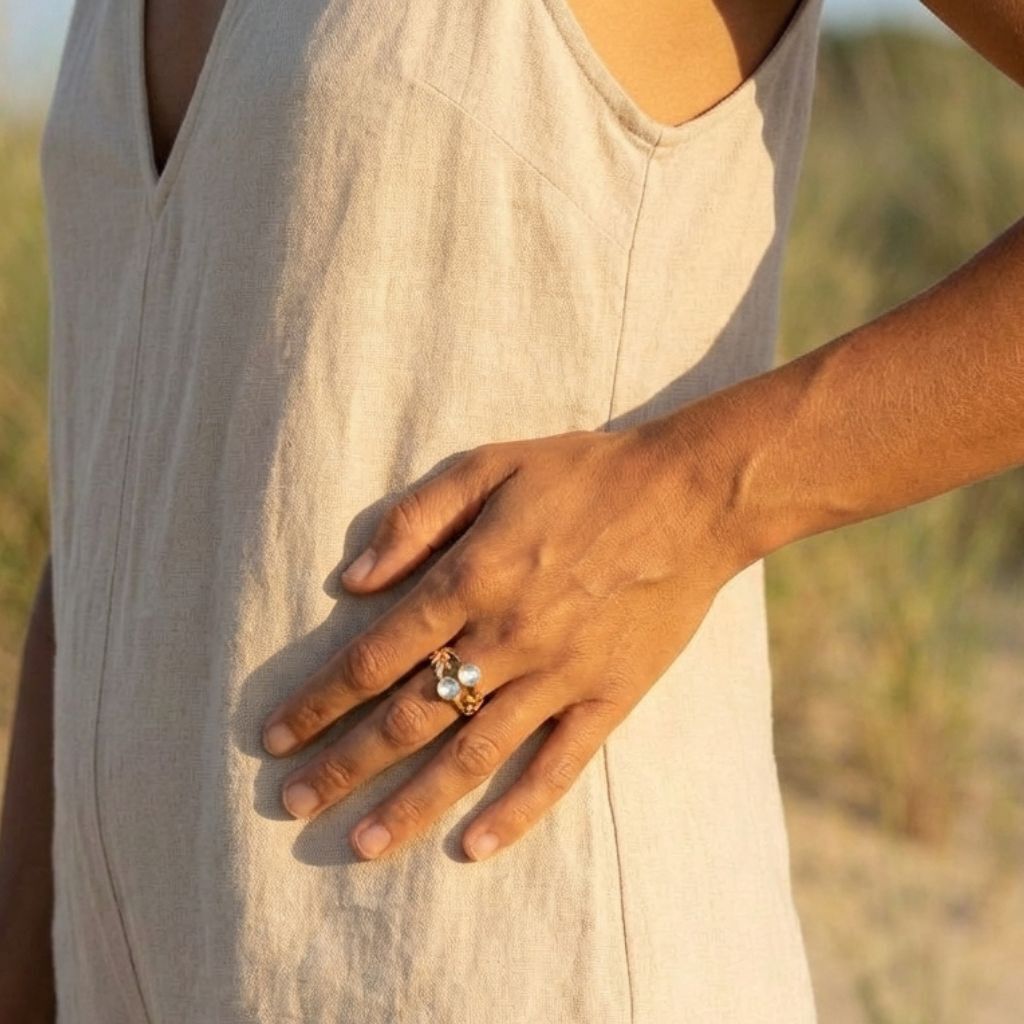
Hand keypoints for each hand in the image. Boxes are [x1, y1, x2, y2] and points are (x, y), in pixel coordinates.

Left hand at [261, 422, 744, 860]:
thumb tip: (352, 580)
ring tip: (359, 845)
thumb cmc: (584, 474)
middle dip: (343, 764)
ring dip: (410, 804)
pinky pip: (558, 768)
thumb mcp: (490, 465)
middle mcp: (506, 638)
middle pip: (407, 716)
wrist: (690, 497)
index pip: (373, 657)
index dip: (317, 700)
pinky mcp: (608, 698)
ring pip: (471, 754)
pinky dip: (517, 812)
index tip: (275, 737)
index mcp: (470, 580)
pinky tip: (474, 849)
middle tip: (292, 805)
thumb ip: (416, 518)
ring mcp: (559, 675)